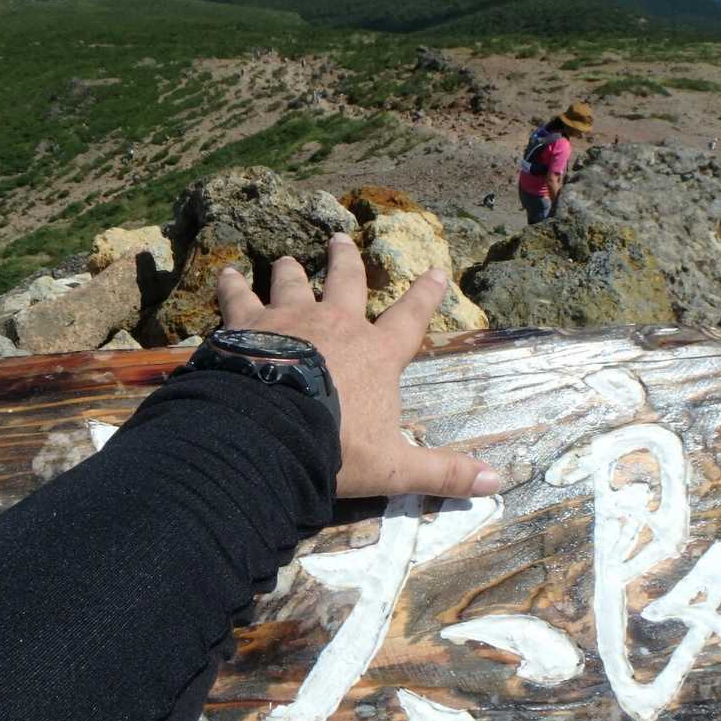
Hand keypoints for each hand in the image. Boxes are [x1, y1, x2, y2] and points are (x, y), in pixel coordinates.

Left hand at [216, 233, 502, 499]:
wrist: (270, 435)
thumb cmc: (336, 450)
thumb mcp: (395, 468)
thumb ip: (442, 472)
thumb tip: (496, 481)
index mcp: (375, 355)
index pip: (410, 319)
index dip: (425, 296)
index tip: (435, 271)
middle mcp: (335, 325)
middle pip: (345, 283)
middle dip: (345, 261)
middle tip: (340, 239)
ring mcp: (289, 319)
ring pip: (291, 283)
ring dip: (290, 271)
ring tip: (285, 259)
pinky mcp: (245, 325)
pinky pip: (237, 298)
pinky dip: (231, 286)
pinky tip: (224, 275)